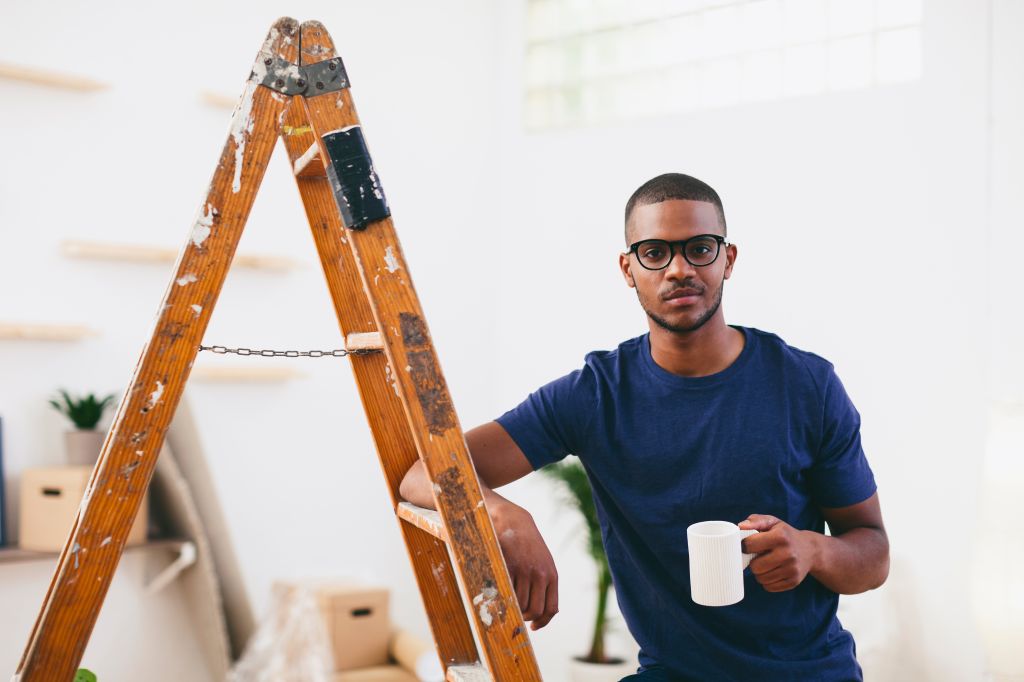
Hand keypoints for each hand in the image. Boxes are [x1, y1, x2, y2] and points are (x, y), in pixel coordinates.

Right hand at [489, 500, 558, 629]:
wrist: (514, 521)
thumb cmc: (528, 546)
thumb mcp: (544, 563)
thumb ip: (546, 584)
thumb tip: (545, 613)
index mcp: (552, 575)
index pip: (551, 609)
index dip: (542, 622)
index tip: (533, 627)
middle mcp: (540, 574)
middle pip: (534, 610)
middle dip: (525, 616)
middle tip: (517, 613)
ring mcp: (524, 570)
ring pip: (519, 603)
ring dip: (512, 607)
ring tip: (508, 601)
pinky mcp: (508, 566)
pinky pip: (506, 591)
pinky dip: (503, 596)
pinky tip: (500, 591)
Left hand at [739, 514, 817, 592]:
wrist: (810, 549)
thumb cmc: (785, 534)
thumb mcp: (772, 522)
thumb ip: (755, 521)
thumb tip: (740, 526)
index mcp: (780, 536)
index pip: (750, 545)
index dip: (745, 546)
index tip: (748, 545)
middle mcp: (788, 553)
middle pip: (755, 566)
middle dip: (753, 562)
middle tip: (759, 556)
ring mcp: (792, 569)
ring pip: (761, 579)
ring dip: (759, 573)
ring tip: (766, 564)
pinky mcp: (793, 581)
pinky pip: (769, 587)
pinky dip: (767, 581)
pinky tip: (772, 571)